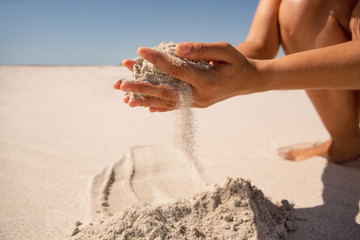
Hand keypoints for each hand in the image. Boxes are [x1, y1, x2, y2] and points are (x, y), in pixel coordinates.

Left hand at [113, 42, 259, 111]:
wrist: (247, 81)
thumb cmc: (236, 62)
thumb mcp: (224, 50)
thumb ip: (201, 49)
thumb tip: (177, 49)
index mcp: (207, 81)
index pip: (177, 70)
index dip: (158, 60)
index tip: (141, 50)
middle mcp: (199, 96)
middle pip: (165, 92)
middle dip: (141, 87)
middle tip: (120, 83)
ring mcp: (196, 103)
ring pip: (166, 102)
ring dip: (145, 99)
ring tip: (125, 98)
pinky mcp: (195, 105)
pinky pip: (174, 107)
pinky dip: (159, 107)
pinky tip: (144, 107)